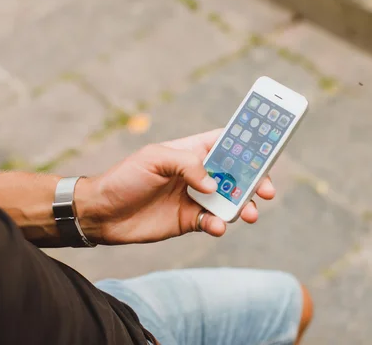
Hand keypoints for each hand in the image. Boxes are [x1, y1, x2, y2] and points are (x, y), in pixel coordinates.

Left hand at [76, 129, 275, 244]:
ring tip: (249, 213)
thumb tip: (214, 185)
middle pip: (237, 175)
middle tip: (267, 190)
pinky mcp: (190, 221)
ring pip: (230, 201)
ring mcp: (196, 198)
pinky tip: (215, 227)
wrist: (101, 213)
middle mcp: (199, 174)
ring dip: (244, 206)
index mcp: (192, 151)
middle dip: (256, 181)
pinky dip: (219, 226)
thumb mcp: (154, 159)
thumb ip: (187, 165)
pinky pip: (213, 223)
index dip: (249, 145)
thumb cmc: (125, 177)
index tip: (270, 149)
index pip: (227, 143)